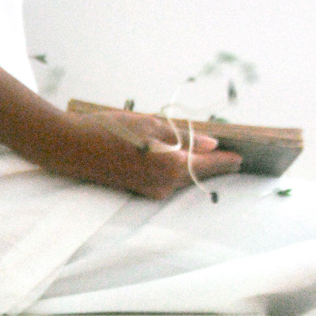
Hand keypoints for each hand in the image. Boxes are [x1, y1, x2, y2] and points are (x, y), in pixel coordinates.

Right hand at [53, 111, 242, 199]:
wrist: (70, 148)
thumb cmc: (108, 130)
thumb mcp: (149, 124)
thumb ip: (184, 136)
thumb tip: (212, 144)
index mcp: (171, 166)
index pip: (209, 164)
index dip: (228, 159)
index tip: (245, 156)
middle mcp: (164, 185)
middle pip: (197, 175)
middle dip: (215, 164)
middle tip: (233, 155)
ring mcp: (151, 191)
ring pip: (182, 179)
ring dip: (196, 167)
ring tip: (212, 155)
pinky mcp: (139, 190)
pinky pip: (168, 181)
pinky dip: (179, 170)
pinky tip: (182, 158)